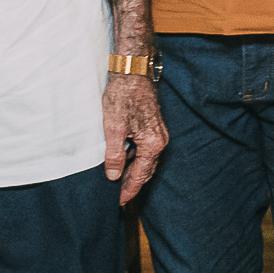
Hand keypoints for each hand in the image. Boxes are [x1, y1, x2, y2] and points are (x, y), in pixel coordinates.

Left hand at [103, 73, 167, 203]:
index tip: (119, 202)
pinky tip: (122, 159)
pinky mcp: (153, 125)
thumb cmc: (123, 95)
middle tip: (117, 196)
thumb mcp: (113, 128)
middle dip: (132, 183)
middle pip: (146, 170)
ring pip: (145, 159)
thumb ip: (115, 155)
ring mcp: (158, 133)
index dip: (129, 190)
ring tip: (117, 180)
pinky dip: (134, 157)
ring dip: (132, 170)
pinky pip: (144, 149)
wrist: (132, 70)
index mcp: (152, 144)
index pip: (140, 176)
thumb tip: (114, 176)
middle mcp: (160, 140)